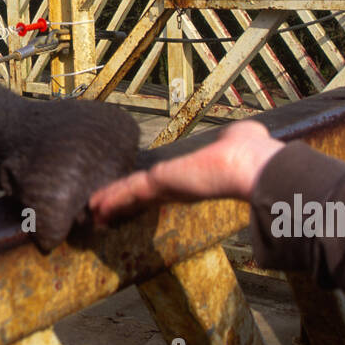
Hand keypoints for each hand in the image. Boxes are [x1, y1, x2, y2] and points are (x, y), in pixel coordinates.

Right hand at [89, 120, 284, 225]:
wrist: (251, 166)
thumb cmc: (250, 153)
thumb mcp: (238, 138)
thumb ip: (231, 138)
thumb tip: (236, 134)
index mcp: (194, 176)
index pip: (165, 186)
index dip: (147, 191)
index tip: (133, 194)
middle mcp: (179, 186)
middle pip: (144, 195)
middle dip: (124, 200)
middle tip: (104, 209)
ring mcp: (169, 187)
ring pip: (133, 194)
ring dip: (113, 201)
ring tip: (93, 210)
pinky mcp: (160, 183)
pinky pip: (130, 190)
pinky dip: (113, 197)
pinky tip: (97, 205)